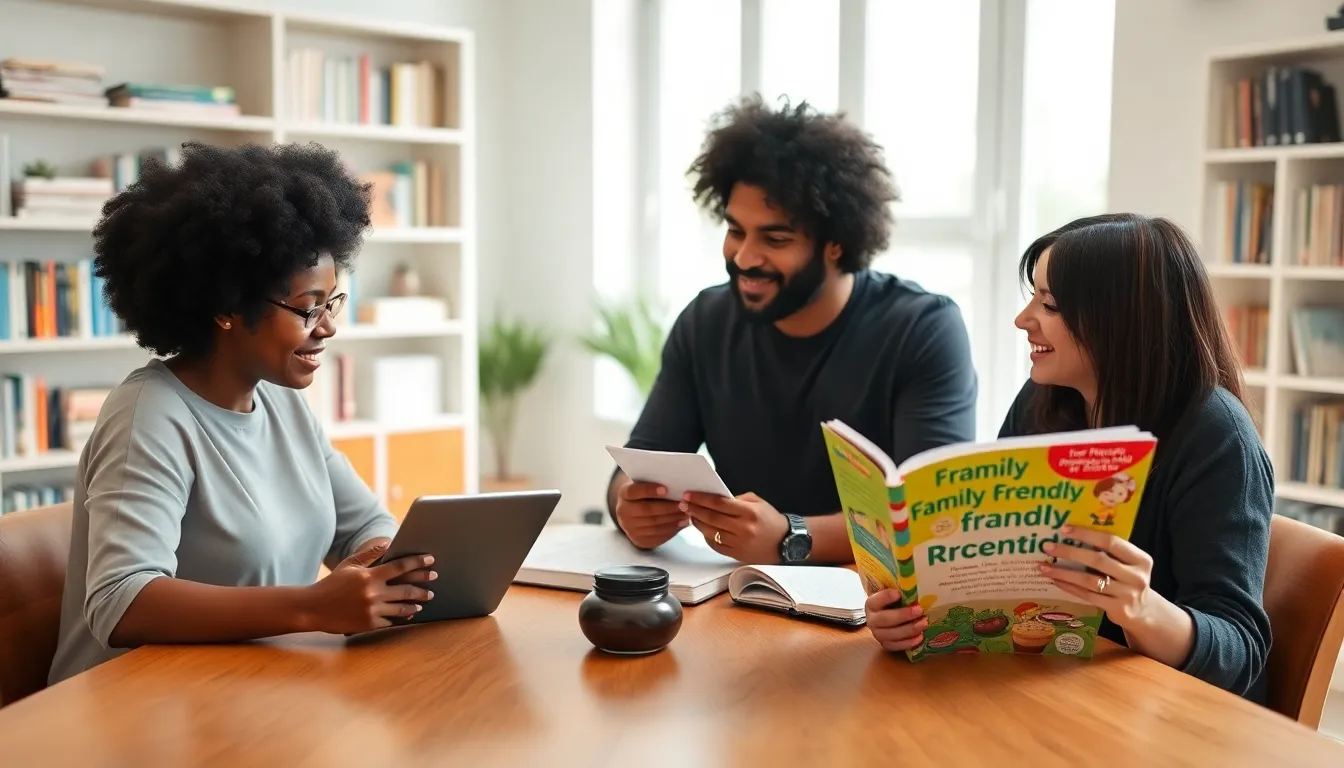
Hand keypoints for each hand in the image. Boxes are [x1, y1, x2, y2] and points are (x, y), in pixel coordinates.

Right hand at [307, 551, 437, 634]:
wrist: (313, 608)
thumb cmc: (332, 584)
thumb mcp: (349, 565)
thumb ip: (369, 554)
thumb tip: (388, 543)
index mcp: (370, 576)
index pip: (400, 567)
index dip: (418, 563)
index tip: (431, 560)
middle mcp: (374, 593)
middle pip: (406, 589)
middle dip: (423, 585)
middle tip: (433, 582)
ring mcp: (372, 610)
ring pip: (402, 608)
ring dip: (416, 604)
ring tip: (425, 601)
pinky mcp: (369, 624)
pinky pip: (391, 621)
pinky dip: (402, 617)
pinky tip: (409, 614)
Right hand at [614, 481, 689, 549]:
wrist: (633, 515)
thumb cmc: (644, 495)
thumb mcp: (644, 486)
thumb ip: (656, 484)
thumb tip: (677, 485)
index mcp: (623, 494)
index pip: (634, 491)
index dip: (649, 490)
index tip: (666, 489)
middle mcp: (623, 512)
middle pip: (646, 510)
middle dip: (667, 507)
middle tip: (683, 504)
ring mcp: (629, 528)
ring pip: (654, 524)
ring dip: (672, 519)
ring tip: (686, 513)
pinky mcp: (639, 540)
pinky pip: (658, 535)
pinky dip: (672, 529)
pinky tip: (682, 523)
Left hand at [681, 491, 788, 563]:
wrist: (785, 543)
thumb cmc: (770, 520)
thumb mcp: (758, 502)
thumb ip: (736, 499)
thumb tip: (715, 499)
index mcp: (749, 512)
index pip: (719, 503)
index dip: (701, 499)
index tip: (689, 495)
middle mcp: (743, 528)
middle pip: (711, 518)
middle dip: (694, 510)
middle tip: (684, 504)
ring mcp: (739, 543)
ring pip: (710, 532)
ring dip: (697, 523)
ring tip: (691, 515)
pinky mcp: (736, 554)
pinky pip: (715, 545)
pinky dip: (706, 537)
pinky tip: (703, 529)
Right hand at [864, 590, 927, 651]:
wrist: (886, 617)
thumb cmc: (892, 604)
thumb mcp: (892, 595)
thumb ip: (899, 592)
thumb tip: (912, 587)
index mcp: (871, 604)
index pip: (876, 600)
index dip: (886, 597)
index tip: (899, 594)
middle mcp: (871, 620)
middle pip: (885, 619)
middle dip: (903, 615)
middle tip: (919, 610)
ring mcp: (878, 634)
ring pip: (892, 635)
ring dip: (910, 629)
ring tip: (924, 623)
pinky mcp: (886, 645)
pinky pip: (896, 646)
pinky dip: (909, 643)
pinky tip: (920, 637)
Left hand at [1039, 525, 1158, 629]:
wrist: (1143, 611)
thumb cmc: (1128, 580)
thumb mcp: (1127, 564)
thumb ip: (1109, 552)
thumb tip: (1071, 535)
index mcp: (1140, 559)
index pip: (1111, 542)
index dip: (1086, 534)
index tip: (1064, 529)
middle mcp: (1136, 576)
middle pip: (1098, 560)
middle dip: (1070, 552)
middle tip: (1048, 547)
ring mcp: (1127, 594)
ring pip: (1089, 580)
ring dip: (1064, 572)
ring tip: (1044, 567)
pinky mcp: (1116, 609)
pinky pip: (1087, 595)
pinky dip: (1069, 587)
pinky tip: (1055, 580)